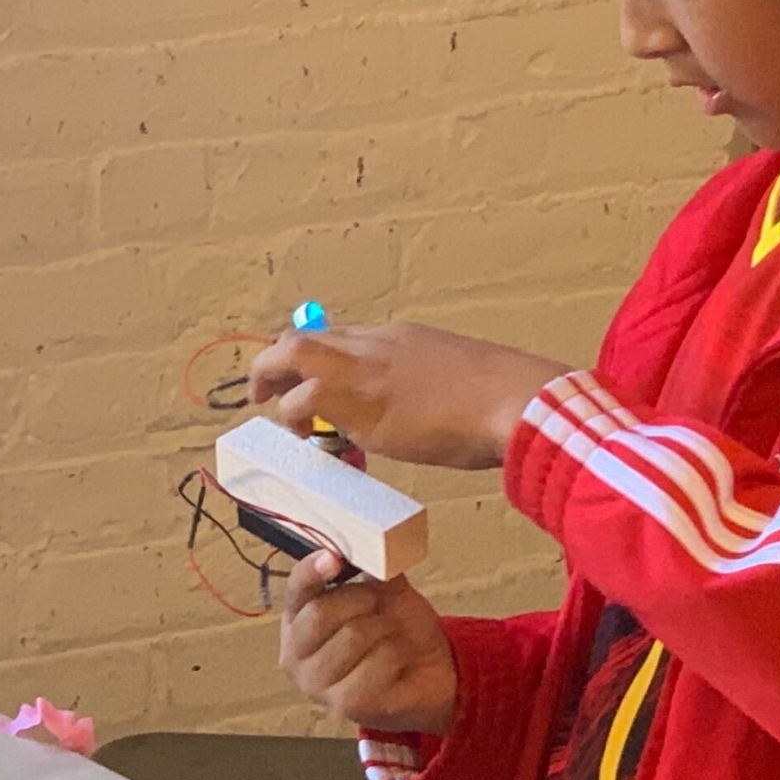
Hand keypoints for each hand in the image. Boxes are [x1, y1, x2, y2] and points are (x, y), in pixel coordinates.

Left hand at [249, 321, 566, 468]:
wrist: (515, 400)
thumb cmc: (504, 399)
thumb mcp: (461, 379)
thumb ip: (433, 388)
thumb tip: (429, 413)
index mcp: (401, 338)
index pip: (340, 337)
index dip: (315, 361)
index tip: (307, 383)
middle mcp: (374, 344)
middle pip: (303, 337)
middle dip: (274, 363)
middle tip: (264, 392)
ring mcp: (363, 368)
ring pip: (290, 355)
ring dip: (274, 386)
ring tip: (278, 418)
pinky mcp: (357, 401)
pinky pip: (302, 401)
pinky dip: (295, 420)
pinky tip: (309, 442)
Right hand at [280, 552, 458, 733]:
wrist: (433, 671)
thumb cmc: (399, 630)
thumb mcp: (386, 590)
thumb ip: (371, 568)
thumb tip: (368, 545)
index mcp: (298, 620)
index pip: (295, 591)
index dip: (311, 572)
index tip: (332, 556)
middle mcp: (296, 655)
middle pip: (320, 613)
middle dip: (362, 600)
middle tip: (380, 606)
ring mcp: (317, 684)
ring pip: (353, 635)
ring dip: (385, 629)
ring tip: (391, 638)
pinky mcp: (345, 705)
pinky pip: (377, 663)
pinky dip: (397, 654)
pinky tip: (397, 662)